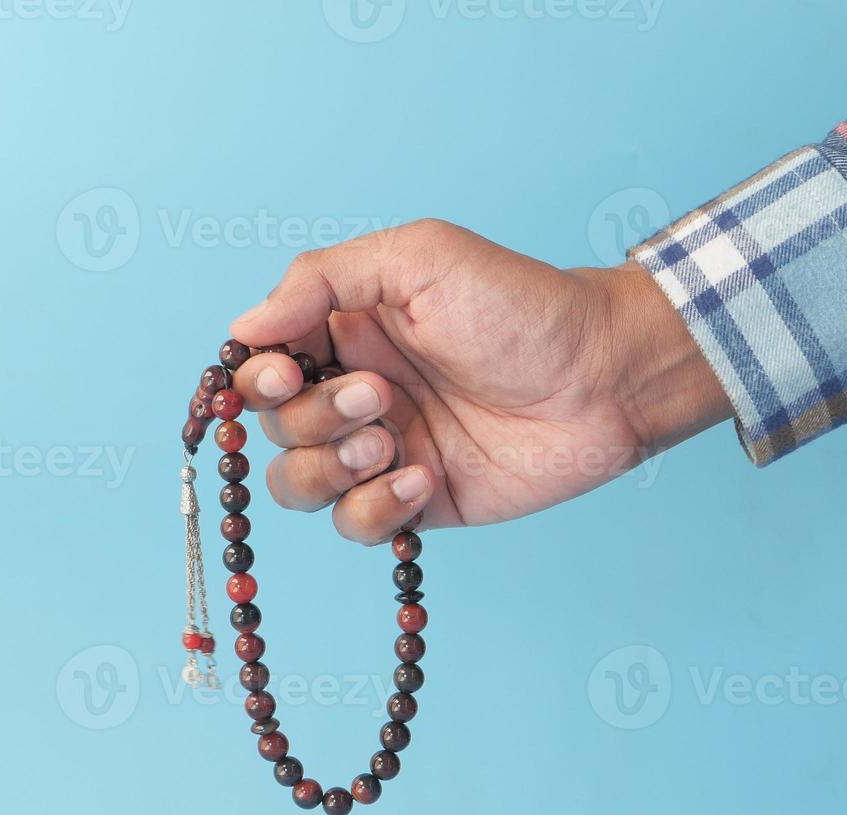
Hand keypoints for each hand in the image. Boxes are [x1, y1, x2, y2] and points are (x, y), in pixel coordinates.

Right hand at [228, 220, 731, 539]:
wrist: (604, 375)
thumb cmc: (520, 304)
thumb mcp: (418, 257)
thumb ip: (321, 279)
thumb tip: (242, 328)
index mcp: (341, 331)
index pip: (259, 365)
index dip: (255, 379)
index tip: (284, 373)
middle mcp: (351, 392)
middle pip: (273, 429)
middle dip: (313, 418)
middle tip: (380, 397)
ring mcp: (379, 450)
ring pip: (297, 485)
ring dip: (331, 468)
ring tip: (393, 442)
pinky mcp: (413, 501)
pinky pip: (353, 525)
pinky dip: (375, 508)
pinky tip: (425, 478)